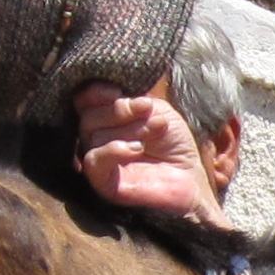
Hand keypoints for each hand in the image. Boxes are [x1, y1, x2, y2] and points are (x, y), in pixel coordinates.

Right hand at [72, 84, 221, 224]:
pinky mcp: (103, 183)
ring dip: (130, 128)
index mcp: (104, 122)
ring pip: (93, 137)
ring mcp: (99, 164)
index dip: (96, 93)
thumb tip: (113, 91)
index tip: (118, 91)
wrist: (190, 180)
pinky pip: (93, 161)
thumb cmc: (174, 145)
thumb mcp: (157, 112)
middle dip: (120, 110)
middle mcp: (95, 142)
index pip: (83, 102)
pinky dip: (114, 150)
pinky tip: (137, 148)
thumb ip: (133, 99)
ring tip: (157, 129)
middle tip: (148, 110)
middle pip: (87, 118)